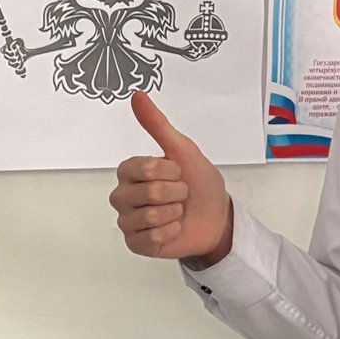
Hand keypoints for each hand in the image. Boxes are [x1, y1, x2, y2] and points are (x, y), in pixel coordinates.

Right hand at [110, 93, 234, 265]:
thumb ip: (157, 124)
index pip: (143, 168)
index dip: (169, 171)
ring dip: (174, 214)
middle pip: (147, 193)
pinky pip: (150, 237)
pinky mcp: (135, 243)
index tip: (178, 172)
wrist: (216, 218)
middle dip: (175, 193)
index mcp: (131, 171)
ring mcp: (127, 220)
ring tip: (177, 211)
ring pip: (148, 216)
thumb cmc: (199, 184)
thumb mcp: (183, 150)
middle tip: (180, 194)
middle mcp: (123, 195)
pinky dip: (170, 232)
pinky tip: (173, 228)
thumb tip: (138, 95)